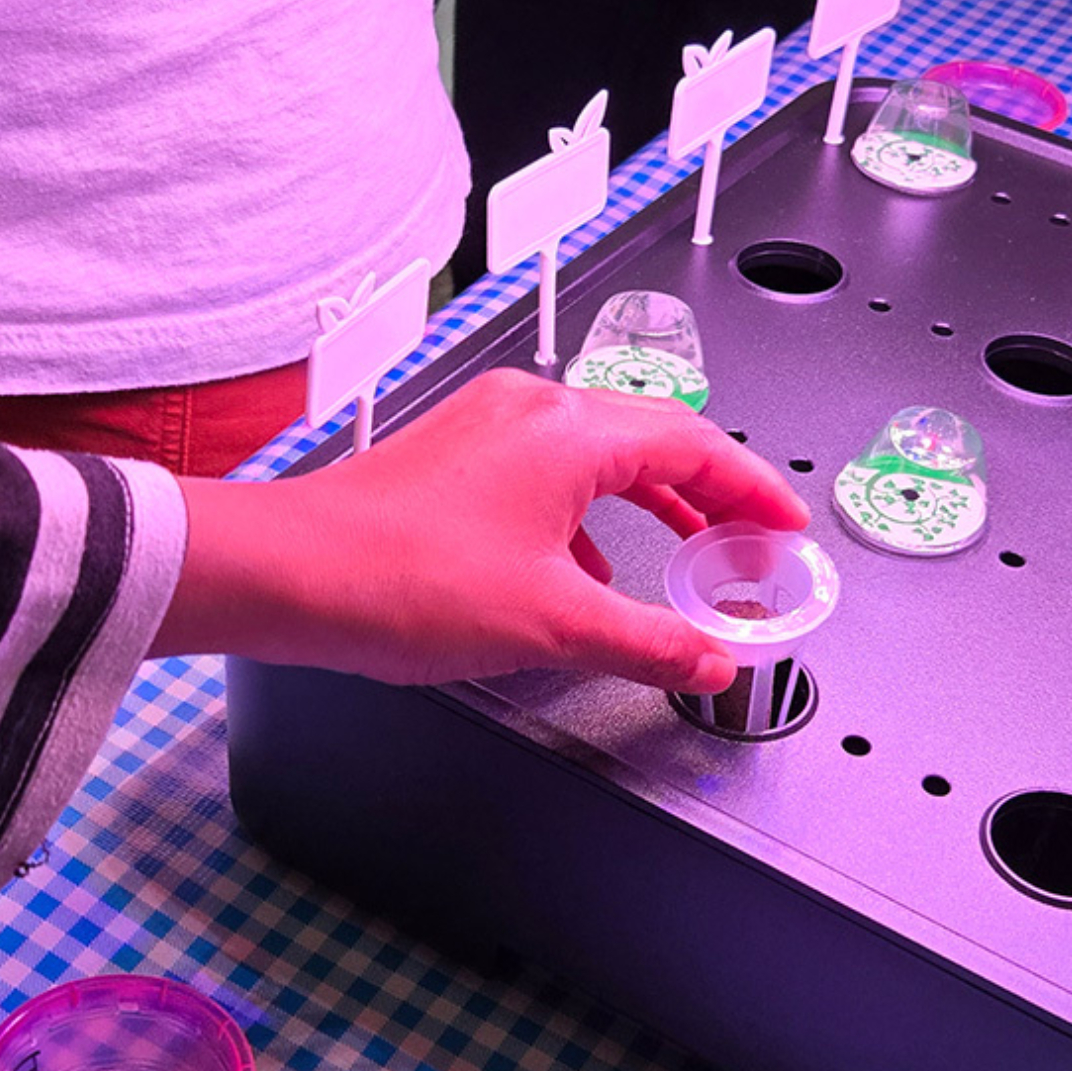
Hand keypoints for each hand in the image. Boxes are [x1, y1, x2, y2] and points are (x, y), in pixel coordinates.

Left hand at [155, 369, 810, 691]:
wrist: (285, 575)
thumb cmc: (399, 579)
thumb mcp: (554, 625)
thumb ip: (651, 643)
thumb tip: (713, 660)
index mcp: (571, 431)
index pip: (697, 446)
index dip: (754, 489)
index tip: (786, 524)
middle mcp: (531, 411)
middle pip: (652, 439)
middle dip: (710, 493)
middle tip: (749, 539)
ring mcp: (485, 428)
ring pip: (596, 455)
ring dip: (649, 504)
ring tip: (685, 553)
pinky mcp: (449, 457)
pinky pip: (545, 474)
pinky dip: (587, 515)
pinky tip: (582, 572)